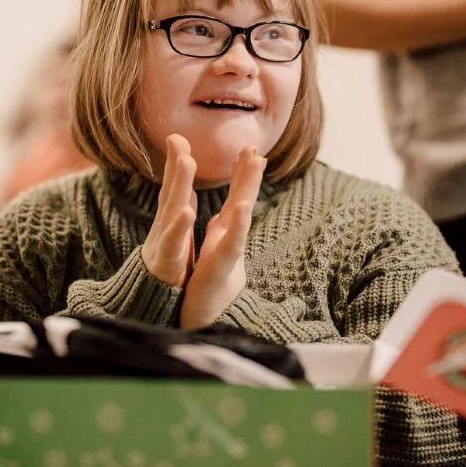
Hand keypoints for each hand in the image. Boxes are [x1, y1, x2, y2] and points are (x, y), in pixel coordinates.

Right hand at [141, 134, 196, 287]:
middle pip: (170, 191)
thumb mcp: (175, 230)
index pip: (174, 186)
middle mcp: (164, 226)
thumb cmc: (167, 264)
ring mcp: (163, 242)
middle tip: (178, 140)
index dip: (176, 162)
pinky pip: (173, 243)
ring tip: (186, 160)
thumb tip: (184, 182)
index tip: (177, 136)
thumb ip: (180, 203)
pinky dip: (179, 227)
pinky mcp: (166, 262)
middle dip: (175, 165)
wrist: (151, 302)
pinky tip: (188, 211)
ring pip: (171, 210)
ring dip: (178, 184)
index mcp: (171, 219)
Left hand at [179, 146, 265, 329]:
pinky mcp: (222, 269)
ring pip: (241, 217)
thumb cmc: (213, 285)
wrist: (207, 319)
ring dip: (248, 189)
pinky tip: (241, 207)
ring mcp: (230, 252)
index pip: (237, 195)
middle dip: (251, 173)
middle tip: (258, 147)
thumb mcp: (217, 248)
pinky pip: (231, 244)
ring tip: (255, 164)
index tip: (251, 147)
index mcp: (226, 231)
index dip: (244, 172)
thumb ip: (225, 226)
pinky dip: (237, 225)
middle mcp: (231, 238)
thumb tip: (235, 205)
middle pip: (244, 199)